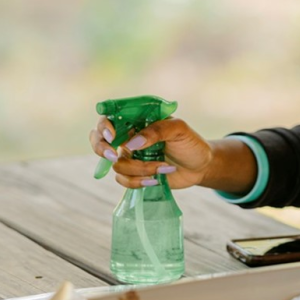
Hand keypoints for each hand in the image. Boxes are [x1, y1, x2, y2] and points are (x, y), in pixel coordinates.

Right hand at [89, 116, 213, 189]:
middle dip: (101, 148)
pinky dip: (138, 182)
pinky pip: (123, 180)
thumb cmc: (190, 143)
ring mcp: (130, 157)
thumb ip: (157, 130)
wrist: (201, 166)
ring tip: (162, 167)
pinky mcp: (134, 175)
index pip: (110, 118)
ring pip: (117, 165)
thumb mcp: (179, 130)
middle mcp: (129, 138)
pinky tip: (156, 179)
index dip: (104, 126)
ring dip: (139, 169)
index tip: (112, 136)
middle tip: (113, 155)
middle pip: (99, 140)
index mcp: (137, 121)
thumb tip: (132, 144)